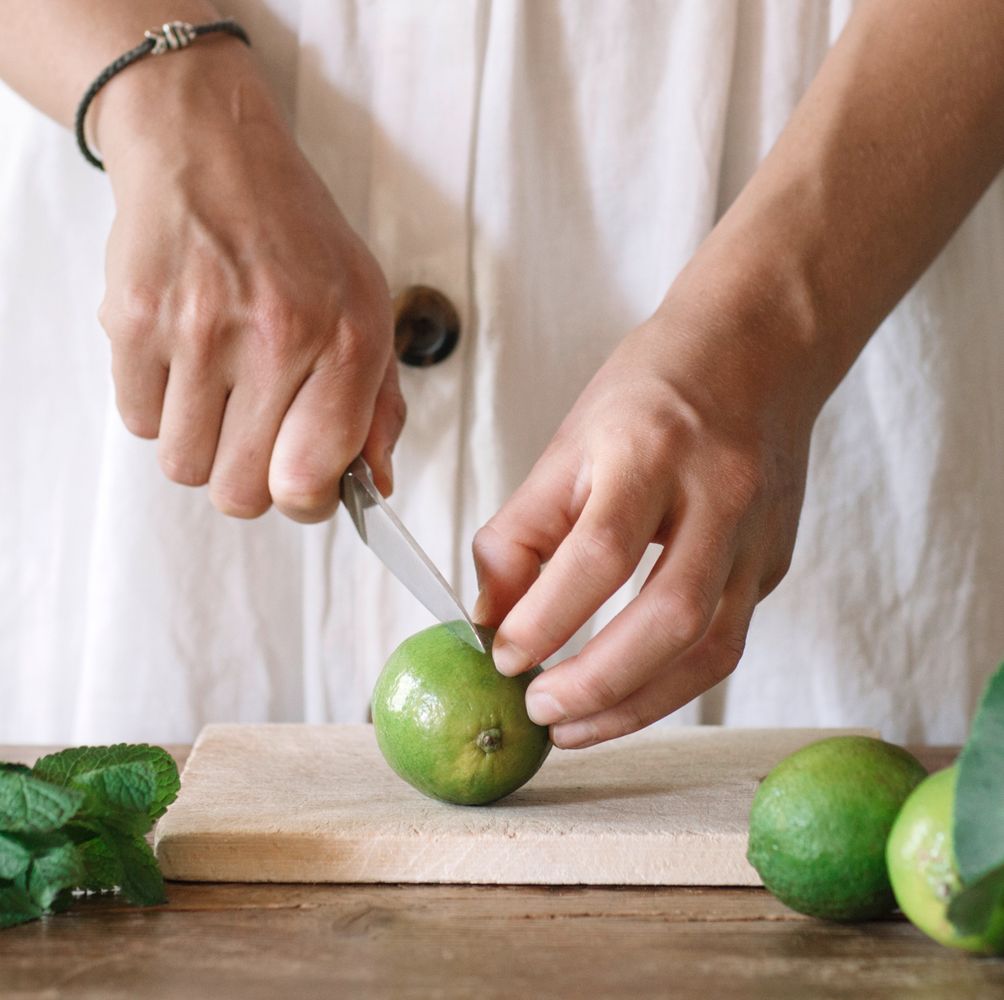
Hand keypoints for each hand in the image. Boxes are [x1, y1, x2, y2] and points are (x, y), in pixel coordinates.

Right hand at [95, 43, 402, 519]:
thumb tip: (373, 487)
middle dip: (248, 480)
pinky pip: (138, 421)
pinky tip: (184, 360)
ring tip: (218, 386)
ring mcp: (199, 328)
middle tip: (255, 436)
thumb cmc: (296, 238)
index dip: (304, 501)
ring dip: (201, 442)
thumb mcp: (366, 310)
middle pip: (239, 493)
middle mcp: (277, 337)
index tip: (300, 484)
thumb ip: (379, 408)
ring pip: (183, 464)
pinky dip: (159, 407)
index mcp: (346, 340)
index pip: (310, 481)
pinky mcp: (136, 320)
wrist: (212, 151)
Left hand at [472, 289, 823, 747]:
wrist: (758, 349)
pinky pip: (726, 641)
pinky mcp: (774, 563)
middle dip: (599, 684)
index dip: (545, 617)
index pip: (600, 552)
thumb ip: (521, 532)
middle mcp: (718, 494)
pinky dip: (672, 682)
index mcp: (652, 450)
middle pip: (671, 616)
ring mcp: (759, 534)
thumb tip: (492, 617)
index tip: (503, 656)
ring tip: (576, 729)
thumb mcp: (569, 442)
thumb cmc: (654, 388)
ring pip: (712, 648)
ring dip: (639, 705)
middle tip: (541, 711)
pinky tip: (626, 694)